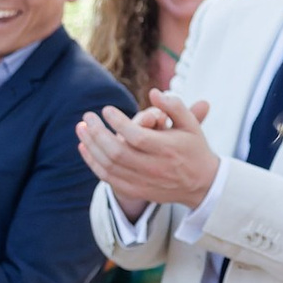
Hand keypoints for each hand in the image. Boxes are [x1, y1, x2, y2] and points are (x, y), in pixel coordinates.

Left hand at [76, 92, 218, 214]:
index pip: (137, 136)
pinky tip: (84, 146)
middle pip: (117, 152)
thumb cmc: (193, 148)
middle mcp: (154, 167)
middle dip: (97, 133)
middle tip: (87, 116)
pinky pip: (107, 178)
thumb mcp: (191, 124)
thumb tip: (153, 92)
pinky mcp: (135, 190)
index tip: (106, 109)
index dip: (118, 123)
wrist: (200, 185)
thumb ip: (174, 106)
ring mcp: (143, 181)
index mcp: (167, 149)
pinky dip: (92, 162)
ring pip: (109, 165)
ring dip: (91, 146)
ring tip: (81, 128)